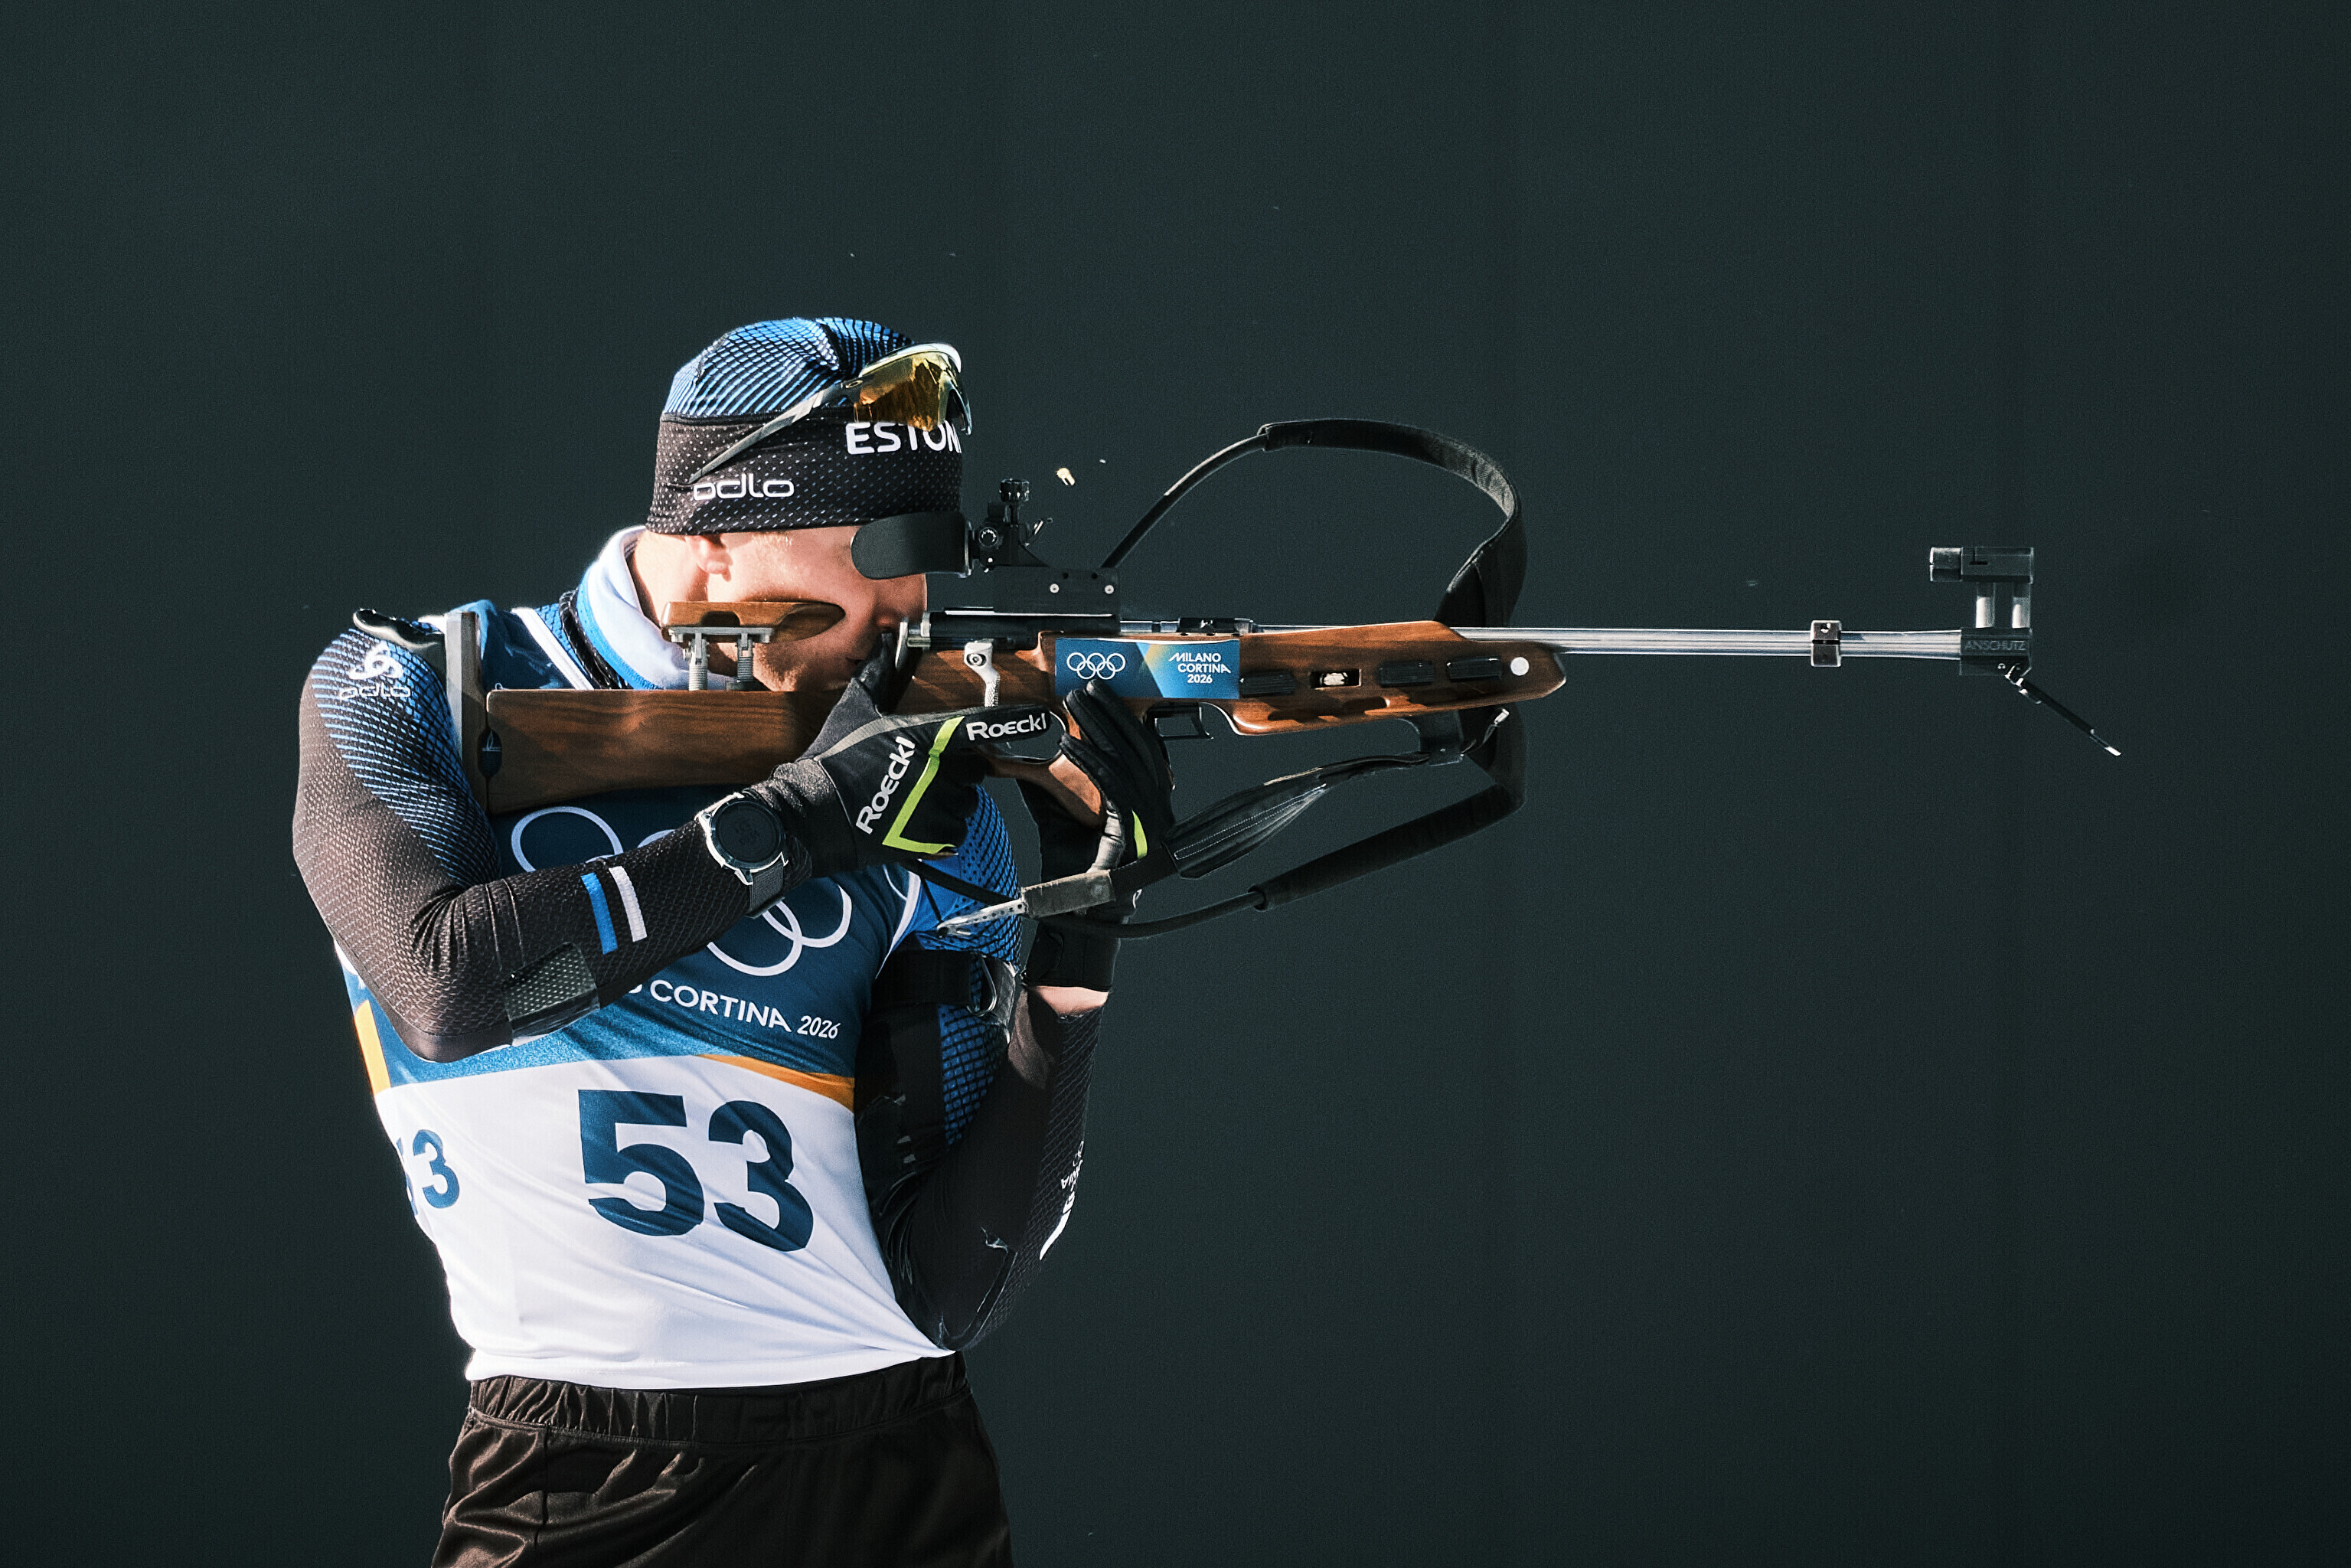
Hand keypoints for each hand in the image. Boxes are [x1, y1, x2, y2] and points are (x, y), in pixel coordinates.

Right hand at [755, 649, 1050, 878]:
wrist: (815, 814)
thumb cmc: (832, 761)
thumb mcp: (853, 711)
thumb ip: (876, 676)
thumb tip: (882, 643)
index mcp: (924, 737)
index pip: (980, 726)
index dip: (1014, 722)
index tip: (1042, 717)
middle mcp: (938, 771)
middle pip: (974, 770)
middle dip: (956, 771)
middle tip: (923, 773)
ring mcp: (937, 807)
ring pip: (966, 803)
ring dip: (948, 802)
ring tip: (911, 799)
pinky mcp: (931, 838)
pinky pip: (956, 832)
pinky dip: (941, 830)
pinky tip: (912, 821)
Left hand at [1017, 679, 1176, 990]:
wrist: (1078, 912)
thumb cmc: (1073, 867)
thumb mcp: (1058, 814)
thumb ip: (1052, 783)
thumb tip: (1028, 751)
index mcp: (1148, 803)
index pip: (1143, 750)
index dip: (1122, 719)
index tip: (1098, 694)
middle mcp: (1159, 810)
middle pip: (1140, 748)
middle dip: (1111, 714)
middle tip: (1084, 689)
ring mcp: (1152, 823)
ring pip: (1129, 761)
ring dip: (1099, 729)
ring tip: (1073, 706)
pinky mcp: (1135, 832)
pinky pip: (1113, 787)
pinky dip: (1090, 762)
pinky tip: (1068, 744)